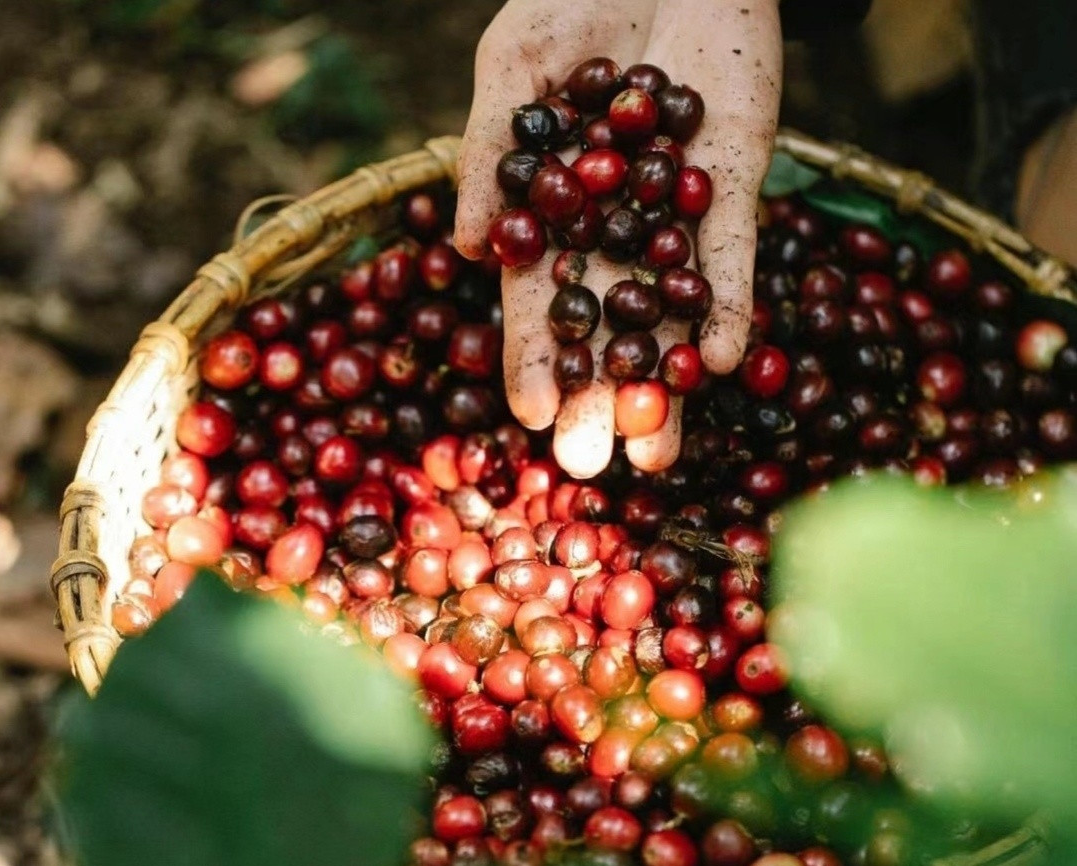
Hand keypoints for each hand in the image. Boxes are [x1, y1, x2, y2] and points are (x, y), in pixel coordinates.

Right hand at [454, 0, 781, 476]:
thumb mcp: (512, 67)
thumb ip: (488, 151)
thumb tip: (464, 245)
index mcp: (553, 216)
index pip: (541, 304)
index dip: (536, 361)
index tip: (532, 418)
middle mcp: (614, 232)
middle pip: (606, 329)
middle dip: (599, 395)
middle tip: (594, 462)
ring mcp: (676, 218)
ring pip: (669, 314)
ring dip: (665, 380)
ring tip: (659, 449)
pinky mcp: (735, 191)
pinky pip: (732, 259)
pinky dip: (728, 307)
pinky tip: (721, 362)